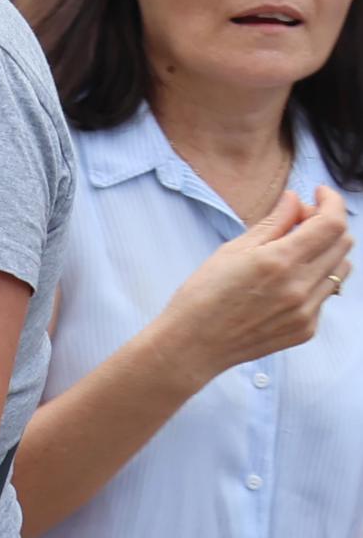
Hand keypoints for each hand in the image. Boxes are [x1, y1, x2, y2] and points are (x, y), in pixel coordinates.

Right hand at [159, 188, 349, 381]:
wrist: (194, 344)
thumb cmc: (203, 295)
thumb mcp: (232, 250)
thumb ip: (272, 223)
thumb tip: (295, 200)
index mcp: (279, 261)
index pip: (331, 223)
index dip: (332, 202)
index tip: (320, 194)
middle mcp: (301, 287)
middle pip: (343, 243)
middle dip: (328, 223)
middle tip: (301, 220)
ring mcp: (307, 311)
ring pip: (341, 269)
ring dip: (326, 252)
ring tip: (296, 251)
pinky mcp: (307, 329)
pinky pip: (326, 295)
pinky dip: (315, 279)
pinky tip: (286, 282)